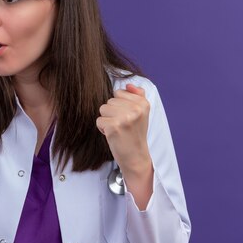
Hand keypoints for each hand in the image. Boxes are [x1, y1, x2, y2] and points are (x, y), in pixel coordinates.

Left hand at [97, 84, 153, 208]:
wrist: (136, 157)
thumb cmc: (135, 134)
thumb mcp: (141, 113)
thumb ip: (137, 96)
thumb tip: (128, 85)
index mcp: (143, 103)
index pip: (118, 93)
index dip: (119, 106)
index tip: (128, 118)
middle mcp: (136, 109)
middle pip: (109, 101)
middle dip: (112, 114)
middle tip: (122, 126)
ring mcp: (125, 118)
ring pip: (102, 110)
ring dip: (106, 121)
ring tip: (117, 130)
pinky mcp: (113, 127)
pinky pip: (99, 120)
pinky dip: (102, 129)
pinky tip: (113, 135)